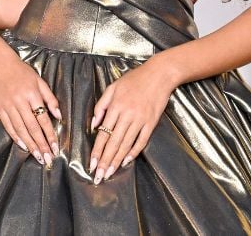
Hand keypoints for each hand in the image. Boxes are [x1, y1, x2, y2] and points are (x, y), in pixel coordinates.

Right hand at [0, 51, 60, 165]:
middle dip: (41, 145)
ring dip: (30, 145)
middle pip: (32, 128)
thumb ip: (50, 98)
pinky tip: (23, 146)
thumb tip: (59, 116)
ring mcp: (8, 106)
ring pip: (21, 129)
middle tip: (48, 158)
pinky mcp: (0, 108)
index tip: (55, 147)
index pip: (43, 119)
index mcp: (32, 94)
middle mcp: (20, 101)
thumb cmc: (22, 72)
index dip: (50, 135)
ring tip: (38, 157)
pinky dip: (16, 137)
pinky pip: (8, 126)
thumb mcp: (40, 81)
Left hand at [88, 62, 175, 183]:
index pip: (103, 133)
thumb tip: (93, 124)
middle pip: (113, 143)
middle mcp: (127, 115)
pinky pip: (141, 140)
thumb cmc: (133, 79)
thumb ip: (101, 105)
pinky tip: (126, 161)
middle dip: (105, 161)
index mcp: (115, 107)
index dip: (97, 150)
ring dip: (117, 161)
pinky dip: (134, 152)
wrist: (159, 75)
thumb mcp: (112, 87)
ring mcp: (140, 120)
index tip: (91, 164)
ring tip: (110, 173)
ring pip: (126, 144)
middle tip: (99, 176)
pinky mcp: (152, 123)